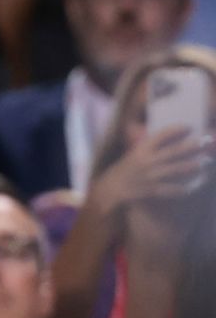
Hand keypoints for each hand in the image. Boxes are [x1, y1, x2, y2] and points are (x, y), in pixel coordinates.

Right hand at [85, 126, 213, 218]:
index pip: (160, 136)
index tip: (189, 127)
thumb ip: (152, 145)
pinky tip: (195, 186)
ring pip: (176, 170)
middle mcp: (146, 161)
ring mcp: (150, 176)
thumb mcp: (135, 152)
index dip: (175, 130)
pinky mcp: (152, 190)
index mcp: (141, 149)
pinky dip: (184, 189)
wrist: (112, 187)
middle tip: (206, 142)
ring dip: (192, 166)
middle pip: (173, 152)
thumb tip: (175, 137)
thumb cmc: (128, 167)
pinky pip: (172, 190)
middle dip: (191, 147)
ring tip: (205, 162)